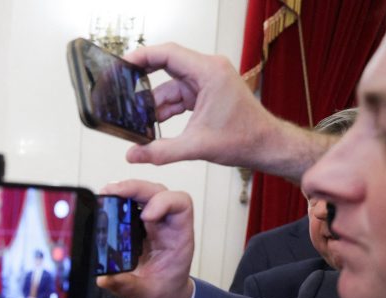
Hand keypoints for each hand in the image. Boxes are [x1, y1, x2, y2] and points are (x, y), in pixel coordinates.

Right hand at [95, 180, 194, 297]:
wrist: (163, 295)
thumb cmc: (162, 291)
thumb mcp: (145, 294)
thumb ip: (126, 286)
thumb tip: (104, 278)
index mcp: (178, 237)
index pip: (181, 204)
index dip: (163, 202)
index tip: (145, 216)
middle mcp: (167, 224)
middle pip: (158, 191)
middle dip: (136, 187)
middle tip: (111, 192)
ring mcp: (153, 222)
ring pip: (145, 192)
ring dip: (126, 189)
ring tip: (105, 194)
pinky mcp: (139, 224)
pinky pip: (132, 202)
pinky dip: (119, 198)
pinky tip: (104, 202)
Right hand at [122, 43, 274, 166]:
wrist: (265, 146)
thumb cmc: (245, 138)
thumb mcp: (197, 146)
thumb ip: (161, 151)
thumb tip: (133, 155)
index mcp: (209, 72)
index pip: (168, 54)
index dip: (142, 57)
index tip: (123, 64)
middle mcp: (208, 72)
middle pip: (166, 67)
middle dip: (142, 80)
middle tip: (120, 89)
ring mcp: (206, 82)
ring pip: (169, 86)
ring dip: (154, 104)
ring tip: (136, 121)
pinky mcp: (205, 94)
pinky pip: (178, 96)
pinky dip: (164, 110)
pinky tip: (152, 125)